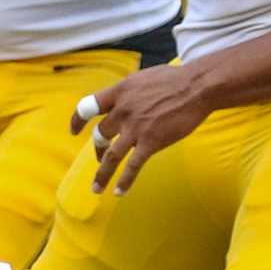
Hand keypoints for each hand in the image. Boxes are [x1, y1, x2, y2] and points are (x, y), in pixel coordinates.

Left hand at [70, 65, 213, 194]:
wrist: (197, 88)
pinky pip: (132, 166)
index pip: (88, 106)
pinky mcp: (150, 142)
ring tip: (96, 189)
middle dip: (98, 148)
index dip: (77, 120)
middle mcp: (123, 111)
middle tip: (101, 156)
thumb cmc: (175, 80)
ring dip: (102, 174)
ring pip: (110, 155)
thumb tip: (122, 100)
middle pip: (100, 134)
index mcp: (119, 92)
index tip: (74, 131)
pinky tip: (119, 191)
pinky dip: (124, 180)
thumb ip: (128, 92)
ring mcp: (135, 128)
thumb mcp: (143, 78)